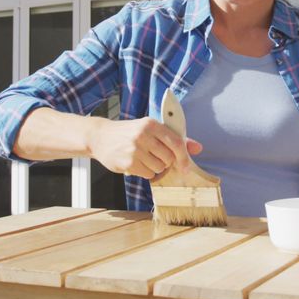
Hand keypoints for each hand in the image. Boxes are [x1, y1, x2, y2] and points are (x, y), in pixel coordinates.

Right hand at [86, 117, 202, 178]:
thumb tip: (198, 148)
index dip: (184, 157)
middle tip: (155, 156)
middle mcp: (143, 135)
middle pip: (169, 158)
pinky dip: (145, 172)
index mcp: (151, 124)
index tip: (186, 167)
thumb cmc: (129, 133)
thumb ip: (174, 139)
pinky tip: (135, 163)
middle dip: (166, 162)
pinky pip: (148, 174)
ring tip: (143, 158)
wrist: (100, 137)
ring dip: (155, 167)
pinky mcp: (128, 163)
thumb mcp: (150, 130)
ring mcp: (135, 149)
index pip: (176, 142)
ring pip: (159, 168)